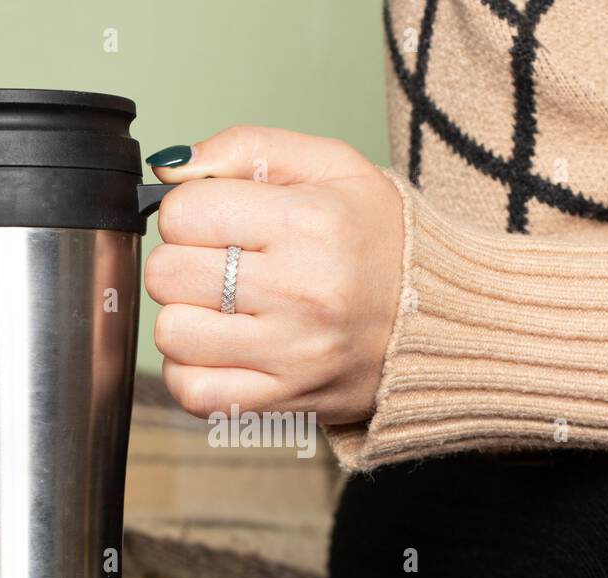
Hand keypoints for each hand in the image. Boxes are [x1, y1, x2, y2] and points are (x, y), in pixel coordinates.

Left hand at [144, 126, 403, 424]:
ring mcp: (291, 353)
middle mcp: (300, 290)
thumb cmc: (380, 239)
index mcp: (309, 222)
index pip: (183, 212)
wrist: (440, 319)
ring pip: (172, 334)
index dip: (187, 212)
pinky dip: (191, 372)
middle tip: (218, 265)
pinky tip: (219, 351)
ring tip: (222, 309)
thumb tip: (171, 166)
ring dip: (185, 319)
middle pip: (167, 274)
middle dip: (182, 263)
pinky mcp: (284, 400)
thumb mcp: (332, 166)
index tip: (214, 221)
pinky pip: (193, 391)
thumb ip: (247, 147)